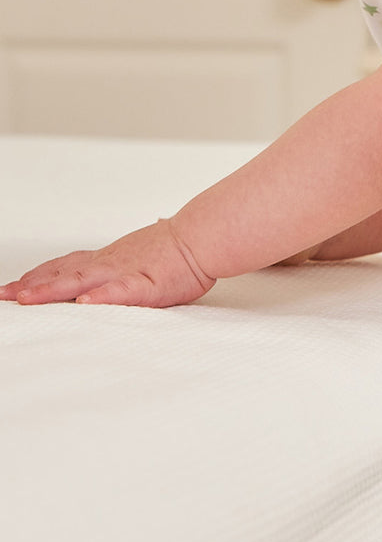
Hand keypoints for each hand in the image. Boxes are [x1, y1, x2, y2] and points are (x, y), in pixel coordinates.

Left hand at [0, 219, 214, 307]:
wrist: (201, 238)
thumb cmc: (175, 252)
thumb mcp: (137, 258)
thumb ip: (117, 265)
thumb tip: (101, 275)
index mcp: (107, 260)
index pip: (64, 267)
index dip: (37, 277)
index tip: (14, 287)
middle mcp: (108, 264)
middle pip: (62, 274)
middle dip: (31, 286)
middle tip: (4, 296)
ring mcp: (124, 273)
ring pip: (82, 281)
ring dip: (52, 290)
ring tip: (27, 299)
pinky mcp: (145, 285)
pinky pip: (120, 292)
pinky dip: (101, 297)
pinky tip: (84, 304)